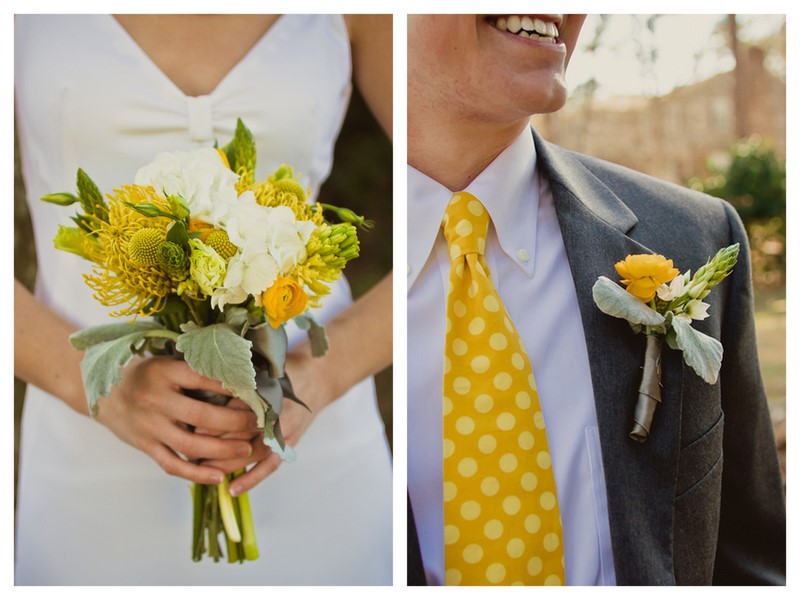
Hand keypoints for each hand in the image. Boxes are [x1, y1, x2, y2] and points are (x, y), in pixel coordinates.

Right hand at [95, 356, 259, 484]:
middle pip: (201, 414)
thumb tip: (241, 377)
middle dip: (234, 421)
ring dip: (221, 450)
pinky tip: (218, 476)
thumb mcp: (167, 363)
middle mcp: (155, 399)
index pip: (204, 378)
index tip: (256, 393)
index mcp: (164, 372)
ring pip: (189, 444)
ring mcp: (149, 425)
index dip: (232, 386)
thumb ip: (196, 370)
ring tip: (246, 451)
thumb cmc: (147, 376)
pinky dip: (196, 473)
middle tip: (258, 424)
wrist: (104, 393)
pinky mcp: (145, 446)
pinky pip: (172, 464)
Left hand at [204, 348, 335, 495]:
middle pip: (242, 436)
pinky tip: (233, 490)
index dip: (216, 422)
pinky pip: (269, 467)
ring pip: (251, 454)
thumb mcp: (263, 374)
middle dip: (215, 445)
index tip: (194, 429)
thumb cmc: (285, 372)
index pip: (239, 413)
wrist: (316, 379)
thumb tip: (211, 400)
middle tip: (191, 453)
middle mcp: (277, 417)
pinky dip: (251, 479)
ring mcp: (283, 433)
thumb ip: (241, 387)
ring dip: (227, 464)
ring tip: (203, 470)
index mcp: (269, 396)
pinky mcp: (287, 445)